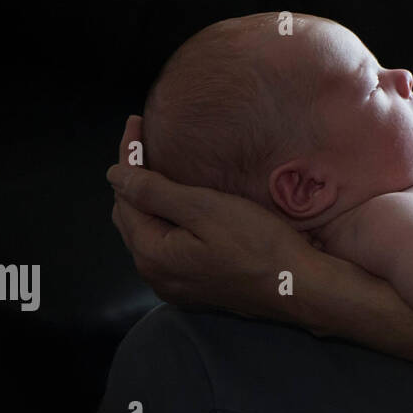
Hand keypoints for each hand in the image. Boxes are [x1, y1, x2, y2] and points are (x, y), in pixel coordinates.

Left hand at [106, 115, 311, 322]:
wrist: (297, 287)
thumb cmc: (259, 246)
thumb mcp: (206, 209)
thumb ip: (156, 192)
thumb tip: (115, 176)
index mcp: (152, 254)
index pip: (125, 196)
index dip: (128, 157)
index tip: (135, 123)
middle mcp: (155, 275)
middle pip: (131, 217)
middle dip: (134, 179)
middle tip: (146, 144)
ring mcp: (175, 285)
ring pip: (149, 233)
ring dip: (151, 202)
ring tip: (162, 169)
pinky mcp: (196, 288)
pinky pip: (169, 248)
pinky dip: (168, 223)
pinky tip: (184, 208)